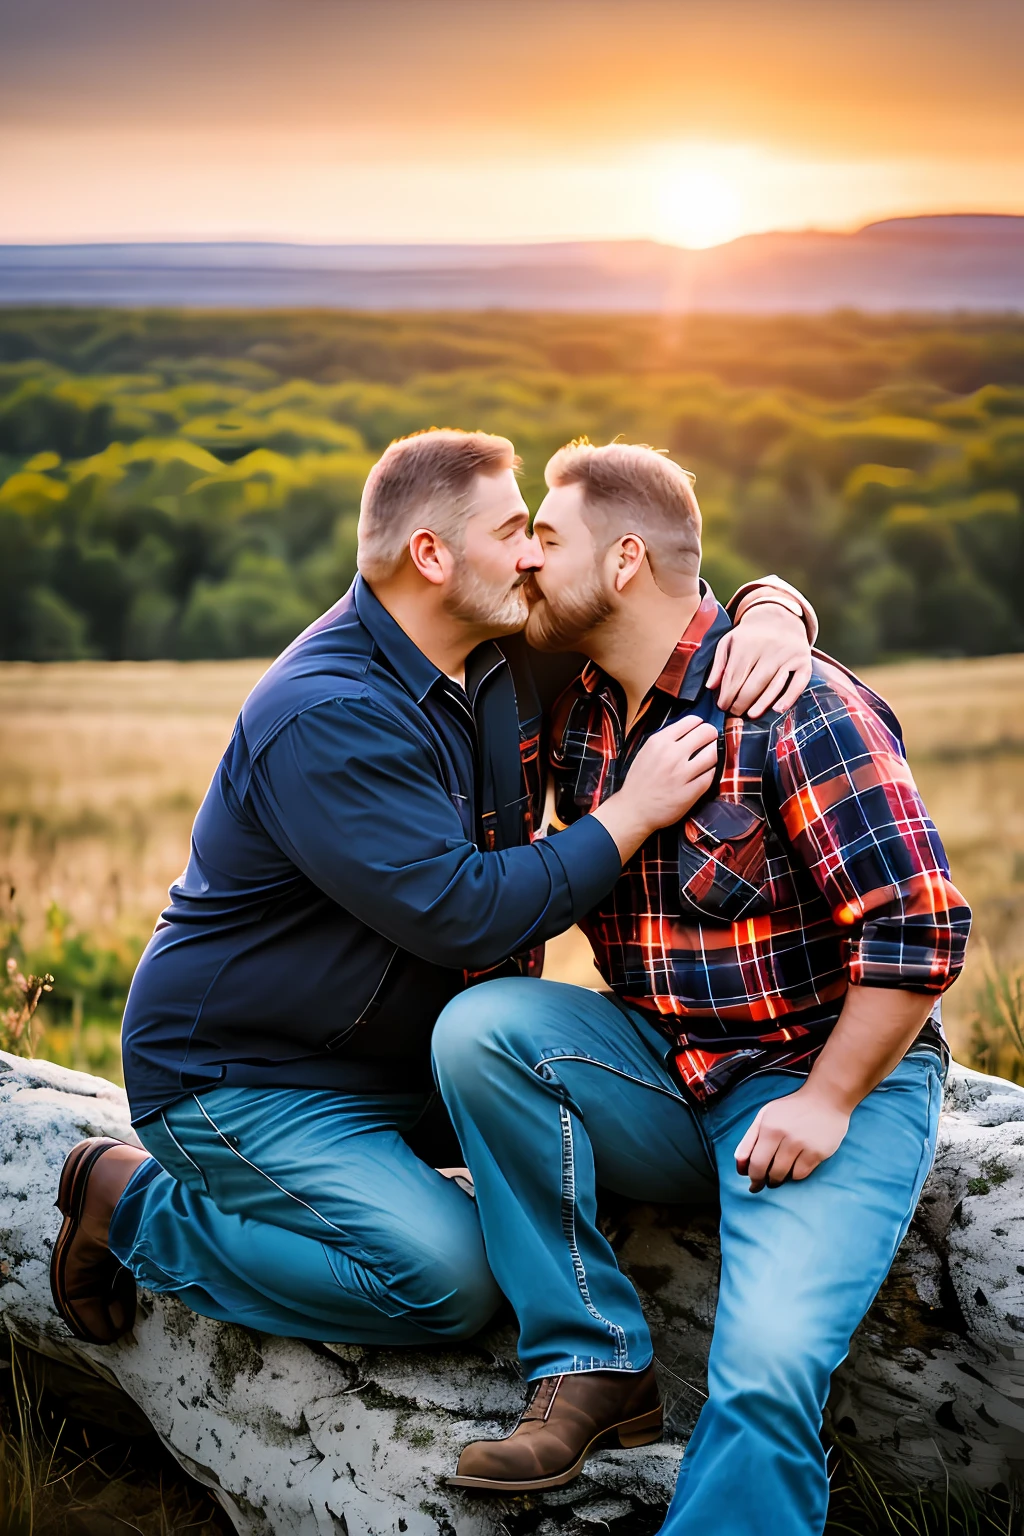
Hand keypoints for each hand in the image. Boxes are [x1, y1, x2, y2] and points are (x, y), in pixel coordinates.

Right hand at [593, 715, 718, 861]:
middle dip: (711, 736)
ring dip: (713, 754)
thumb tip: (688, 731)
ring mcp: (682, 774)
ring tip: (707, 759)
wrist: (633, 809)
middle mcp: (672, 754)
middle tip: (710, 741)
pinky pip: (711, 775)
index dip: (700, 724)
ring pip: (712, 754)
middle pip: (706, 733)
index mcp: (660, 741)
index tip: (701, 730)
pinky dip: (709, 773)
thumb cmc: (639, 781)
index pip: (692, 721)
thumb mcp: (646, 751)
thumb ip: (666, 740)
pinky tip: (704, 774)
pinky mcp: (691, 791)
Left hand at [707, 604, 811, 717]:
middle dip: (741, 702)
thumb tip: (710, 687)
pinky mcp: (804, 661)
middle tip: (735, 713)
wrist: (780, 618)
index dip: (727, 695)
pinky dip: (789, 698)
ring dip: (761, 703)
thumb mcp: (729, 641)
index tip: (722, 706)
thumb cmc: (750, 636)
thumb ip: (718, 663)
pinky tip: (778, 710)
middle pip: (754, 683)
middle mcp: (769, 649)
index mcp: (747, 644)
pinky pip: (798, 683)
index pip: (735, 675)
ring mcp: (788, 656)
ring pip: (774, 685)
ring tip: (751, 715)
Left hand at [734, 1085, 850, 1191]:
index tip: (753, 1183)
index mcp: (768, 1127)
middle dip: (763, 1181)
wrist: (826, 1099)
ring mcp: (802, 1145)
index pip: (755, 1161)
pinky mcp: (818, 1153)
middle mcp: (784, 1136)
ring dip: (779, 1179)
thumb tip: (740, 1164)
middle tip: (764, 1184)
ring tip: (779, 1174)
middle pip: (768, 1171)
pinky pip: (801, 1174)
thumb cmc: (792, 1108)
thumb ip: (749, 1139)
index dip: (752, 1176)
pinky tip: (795, 1166)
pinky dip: (795, 1174)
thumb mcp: (765, 1115)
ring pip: (784, 1175)